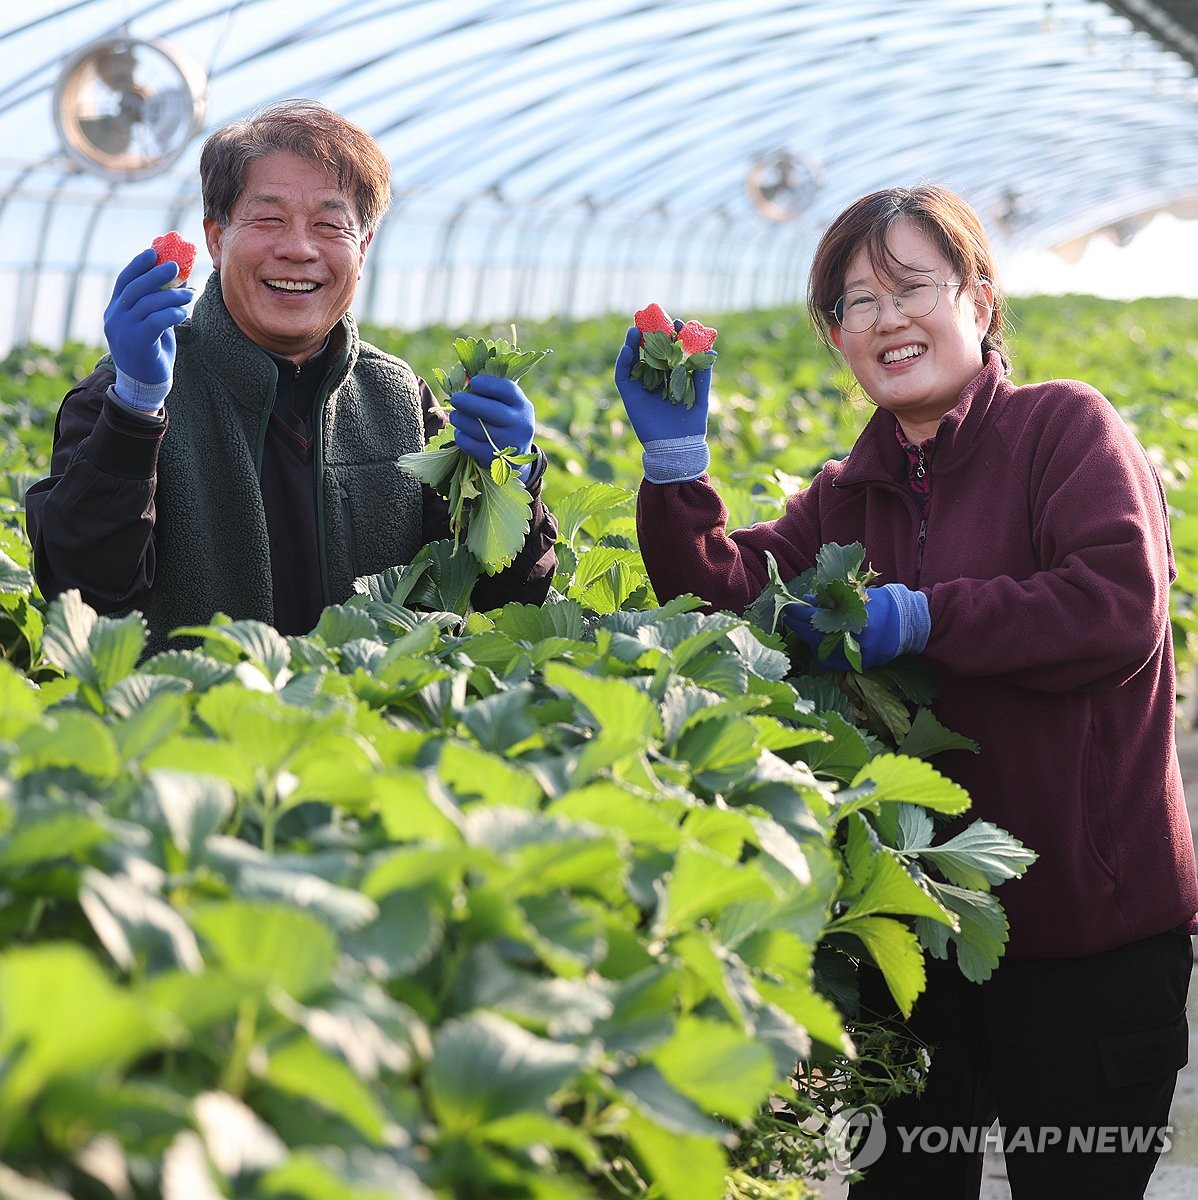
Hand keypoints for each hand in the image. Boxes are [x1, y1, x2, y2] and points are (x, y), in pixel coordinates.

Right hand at [103, 248, 193, 411]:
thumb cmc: (151, 351)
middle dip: (156, 274)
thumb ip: (155, 305)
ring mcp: (123, 330)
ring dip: (171, 295)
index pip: (124, 281)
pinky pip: (155, 321)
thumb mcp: (150, 324)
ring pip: (147, 303)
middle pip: (135, 288)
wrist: (144, 385)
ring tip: (188, 293)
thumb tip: (173, 280)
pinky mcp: (137, 343)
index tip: (153, 252)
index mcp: (114, 310)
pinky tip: (182, 312)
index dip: (138, 265)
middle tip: (175, 267)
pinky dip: (171, 313)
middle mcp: (115, 318)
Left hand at [449, 374, 535, 479]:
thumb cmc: (505, 421)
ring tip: (455, 416)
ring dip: (460, 419)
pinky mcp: (495, 458)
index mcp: (523, 406)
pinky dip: (461, 436)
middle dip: (467, 402)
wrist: (516, 458)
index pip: (506, 390)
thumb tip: (461, 375)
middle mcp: (520, 424)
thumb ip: (488, 390)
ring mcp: (508, 443)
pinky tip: (461, 432)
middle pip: (489, 409)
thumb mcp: (506, 404)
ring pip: (476, 427)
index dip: (487, 384)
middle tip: (455, 399)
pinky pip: (469, 444)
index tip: (473, 382)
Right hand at [614, 323, 710, 444]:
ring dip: (633, 343)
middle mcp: (655, 379)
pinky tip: (628, 348)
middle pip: (650, 351)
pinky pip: (623, 375)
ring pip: (634, 360)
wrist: (677, 447)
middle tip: (653, 318)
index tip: (678, 323)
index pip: (670, 351)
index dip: (672, 337)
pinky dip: (623, 361)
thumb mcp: (700, 395)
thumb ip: (702, 374)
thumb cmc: (691, 424)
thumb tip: (711, 351)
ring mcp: (641, 386)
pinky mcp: (630, 396)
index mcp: (672, 377)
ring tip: (636, 329)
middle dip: (650, 335)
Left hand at [783, 584, 930, 671]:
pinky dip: (823, 652)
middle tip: (789, 616)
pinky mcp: (860, 664)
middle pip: (815, 636)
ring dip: (809, 639)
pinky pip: (833, 662)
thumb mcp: (859, 595)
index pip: (816, 618)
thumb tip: (807, 600)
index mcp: (853, 620)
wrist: (911, 622)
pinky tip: (818, 643)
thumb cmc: (884, 604)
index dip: (799, 612)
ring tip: (803, 627)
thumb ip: (833, 599)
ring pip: (821, 651)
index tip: (789, 606)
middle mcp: (854, 640)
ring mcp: (858, 655)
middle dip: (799, 626)